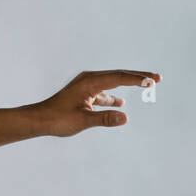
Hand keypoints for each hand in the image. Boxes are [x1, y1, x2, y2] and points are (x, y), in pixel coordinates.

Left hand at [30, 69, 160, 137]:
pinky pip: (103, 91)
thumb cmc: (57, 119)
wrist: (38, 120)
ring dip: (128, 84)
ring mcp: (85, 86)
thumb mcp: (82, 120)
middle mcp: (87, 80)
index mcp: (89, 82)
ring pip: (111, 82)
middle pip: (117, 75)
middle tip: (158, 78)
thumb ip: (104, 119)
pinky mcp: (83, 93)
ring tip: (147, 85)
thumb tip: (125, 117)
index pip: (118, 77)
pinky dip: (113, 96)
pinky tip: (120, 103)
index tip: (153, 80)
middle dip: (138, 76)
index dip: (137, 78)